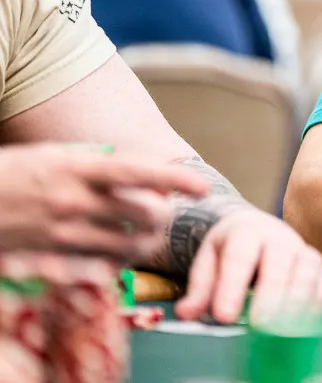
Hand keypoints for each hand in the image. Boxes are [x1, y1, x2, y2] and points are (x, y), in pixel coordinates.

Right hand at [0, 144, 207, 259]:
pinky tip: (116, 255)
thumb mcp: (54, 154)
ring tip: (146, 235)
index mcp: (76, 168)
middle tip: (165, 212)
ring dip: (144, 242)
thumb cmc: (14, 172)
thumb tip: (142, 168)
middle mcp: (73, 201)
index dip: (174, 178)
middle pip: (142, 214)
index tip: (201, 186)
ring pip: (126, 245)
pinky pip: (97, 268)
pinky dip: (115, 262)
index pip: (137, 172)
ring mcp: (61, 233)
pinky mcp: (50, 259)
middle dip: (162, 215)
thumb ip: (98, 161)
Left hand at [174, 208, 321, 324]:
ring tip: (281, 328)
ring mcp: (303, 250)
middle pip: (279, 262)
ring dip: (297, 301)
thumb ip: (199, 288)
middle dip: (271, 296)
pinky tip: (303, 320)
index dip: (232, 287)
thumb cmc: (230, 248)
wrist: (255, 227)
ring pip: (308, 271)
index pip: (240, 256)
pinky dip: (320, 302)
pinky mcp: (320, 266)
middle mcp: (279, 237)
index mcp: (246, 231)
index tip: (224, 317)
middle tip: (259, 325)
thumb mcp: (207, 261)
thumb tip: (187, 313)